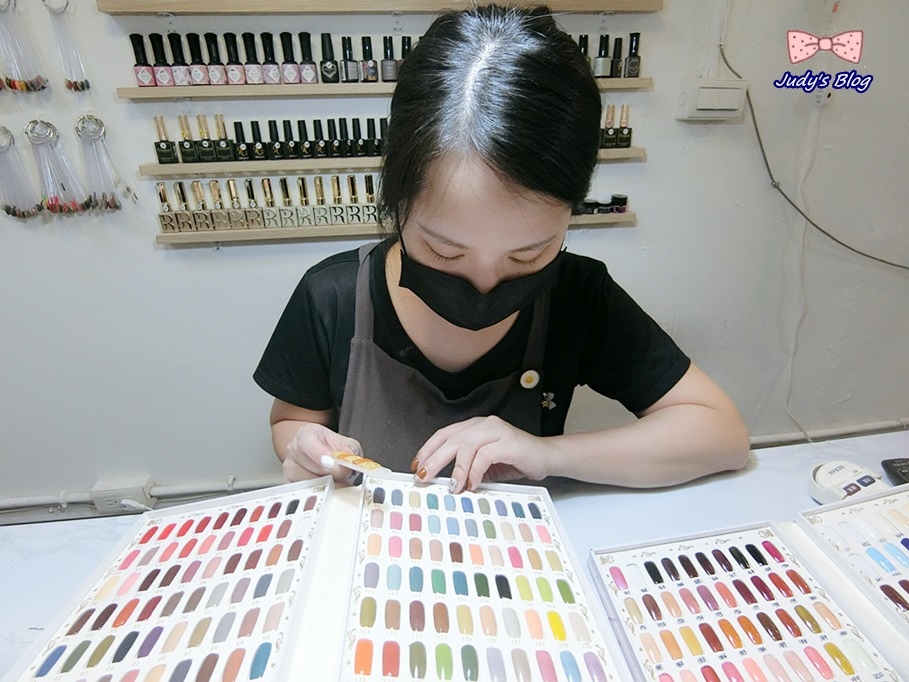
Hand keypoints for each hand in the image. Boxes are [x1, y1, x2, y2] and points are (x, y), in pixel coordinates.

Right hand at [283, 422, 364, 484]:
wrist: (323, 454)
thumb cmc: (332, 448)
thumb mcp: (346, 444)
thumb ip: (350, 450)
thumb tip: (349, 458)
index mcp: (306, 434)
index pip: (307, 442)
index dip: (318, 453)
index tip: (330, 462)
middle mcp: (293, 449)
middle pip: (308, 464)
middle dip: (330, 472)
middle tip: (345, 475)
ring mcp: (289, 467)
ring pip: (306, 481)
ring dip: (326, 484)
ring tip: (339, 482)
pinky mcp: (289, 483)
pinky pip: (302, 492)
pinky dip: (318, 493)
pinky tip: (329, 489)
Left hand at [412, 416, 555, 492]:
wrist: (546, 457)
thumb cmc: (515, 460)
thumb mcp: (484, 466)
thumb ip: (466, 468)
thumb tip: (443, 482)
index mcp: (475, 427)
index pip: (445, 434)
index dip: (428, 449)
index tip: (417, 465)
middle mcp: (484, 425)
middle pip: (451, 439)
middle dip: (434, 459)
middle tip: (424, 476)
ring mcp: (497, 431)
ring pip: (466, 444)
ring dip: (456, 468)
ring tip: (453, 486)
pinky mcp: (508, 442)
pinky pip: (485, 455)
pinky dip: (475, 471)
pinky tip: (473, 484)